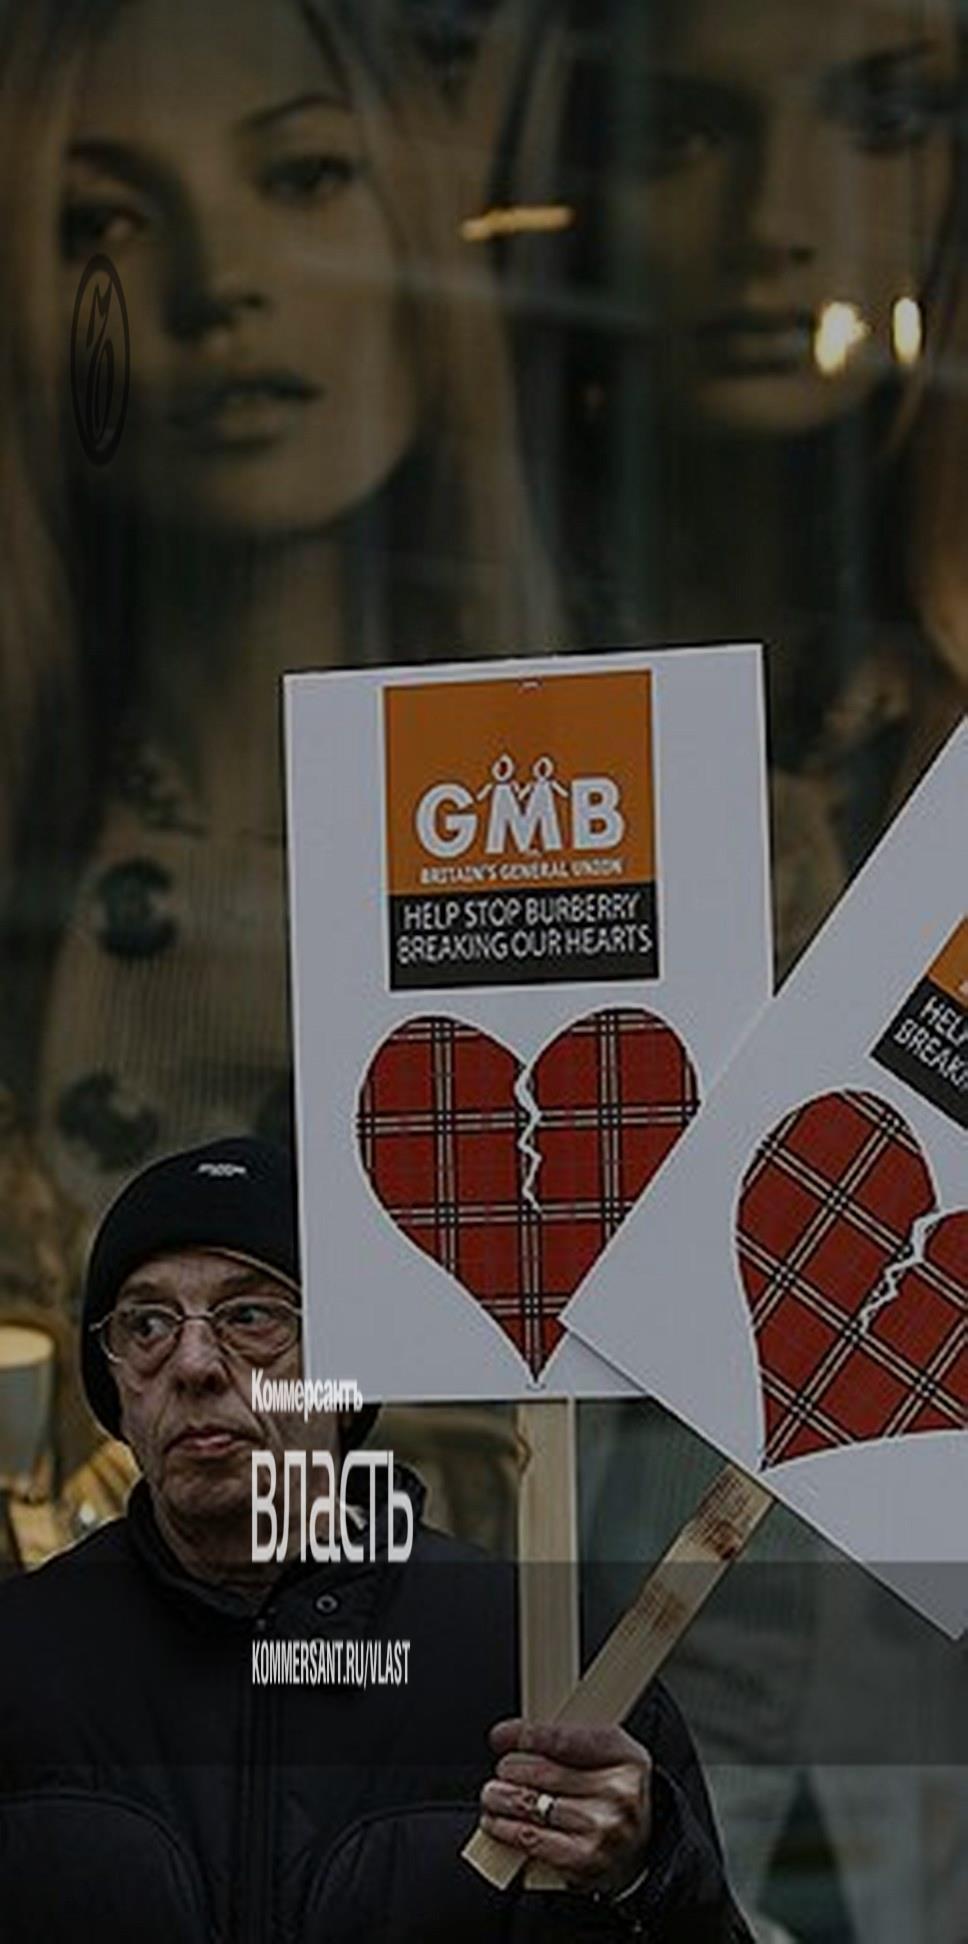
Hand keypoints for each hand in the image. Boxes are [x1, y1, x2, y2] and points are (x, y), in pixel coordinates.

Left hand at [479, 1718, 652, 1895]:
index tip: (501, 1736)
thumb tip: (513, 1735)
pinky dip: (505, 1829)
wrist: (638, 1854)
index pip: (564, 1738)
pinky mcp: (584, 1859)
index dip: (525, 1734)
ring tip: (491, 1794)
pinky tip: (496, 1823)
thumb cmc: (616, 1799)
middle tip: (501, 1770)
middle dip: (510, 1768)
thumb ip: (571, 1741)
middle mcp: (618, 1792)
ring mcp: (602, 1828)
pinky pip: (532, 1839)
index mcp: (626, 1757)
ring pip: (531, 1804)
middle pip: (543, 1771)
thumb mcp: (610, 1758)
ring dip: (500, 1798)